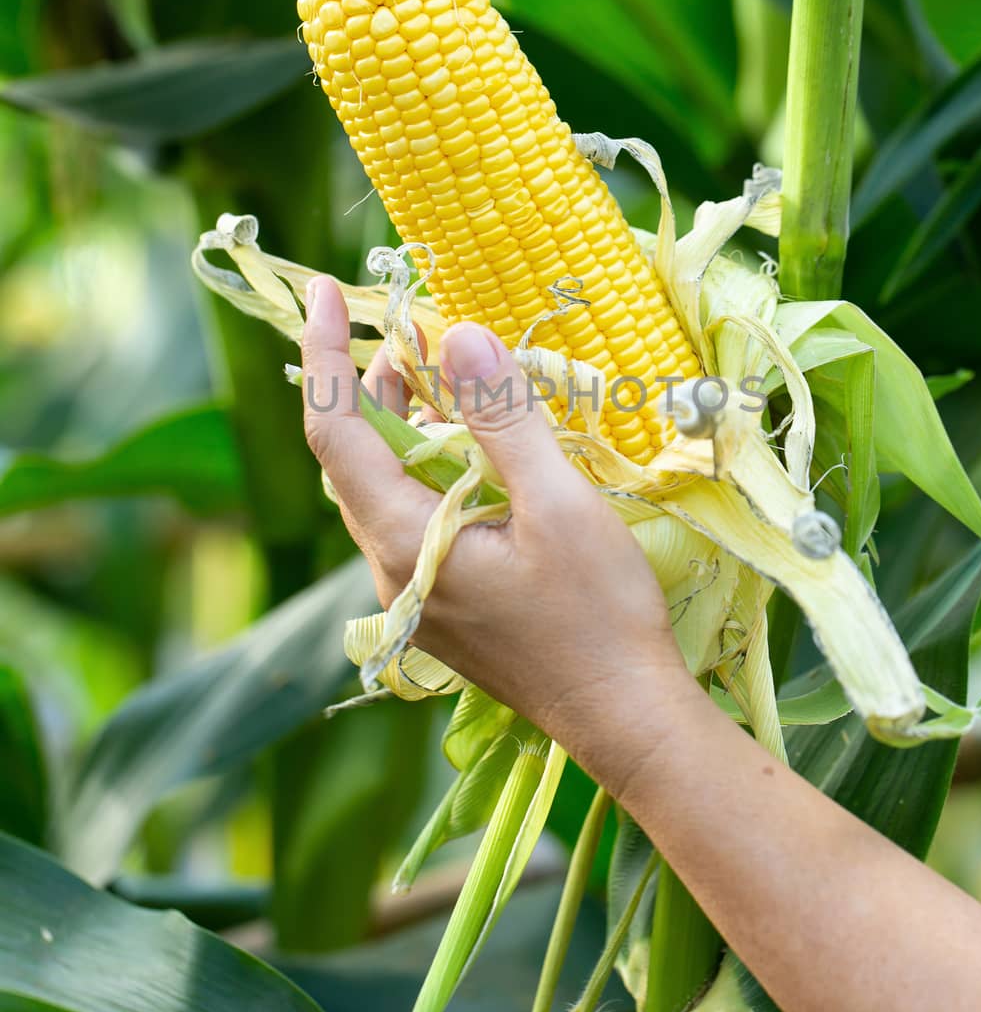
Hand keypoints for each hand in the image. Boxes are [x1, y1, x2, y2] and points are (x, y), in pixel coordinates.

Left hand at [300, 275, 686, 760]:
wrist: (623, 720)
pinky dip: (426, 463)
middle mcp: (388, 566)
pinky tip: (469, 444)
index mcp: (402, 540)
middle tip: (407, 320)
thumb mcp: (558, 506)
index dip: (325, 355)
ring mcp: (410, 590)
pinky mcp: (439, 602)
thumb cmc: (598, 616)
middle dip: (366, 381)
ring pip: (381, 486)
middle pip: (351, 455)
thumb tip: (457, 335)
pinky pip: (410, 514)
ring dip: (401, 421)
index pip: (334, 431)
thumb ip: (503, 419)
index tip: (326, 292)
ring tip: (437, 367)